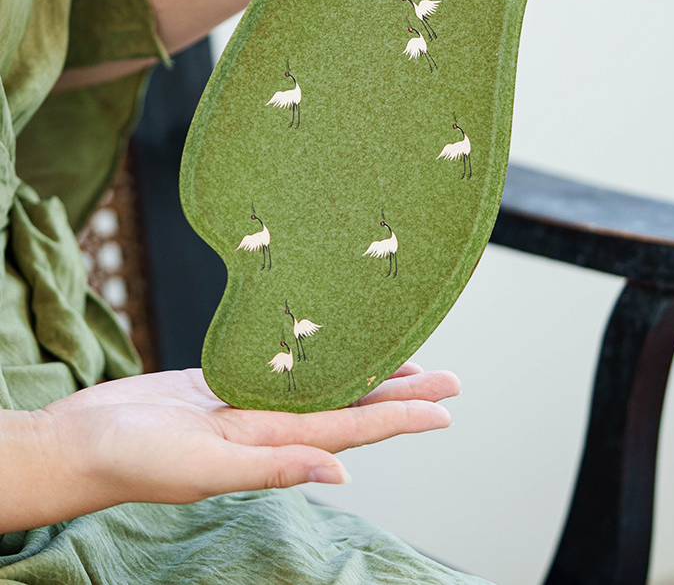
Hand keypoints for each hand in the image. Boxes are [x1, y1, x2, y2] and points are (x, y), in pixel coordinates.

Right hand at [3, 363, 457, 530]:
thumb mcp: (204, 468)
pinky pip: (285, 369)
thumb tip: (344, 470)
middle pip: (351, 406)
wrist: (82, 440)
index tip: (446, 406)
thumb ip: (272, 467)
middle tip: (450, 376)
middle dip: (402, 393)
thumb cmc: (133, 459)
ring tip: (407, 360)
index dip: (402, 417)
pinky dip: (317, 358)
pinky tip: (332, 344)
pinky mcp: (227, 383)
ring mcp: (250, 405)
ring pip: (324, 386)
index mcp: (272, 444)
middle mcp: (271, 425)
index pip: (353, 428)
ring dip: (367, 376)